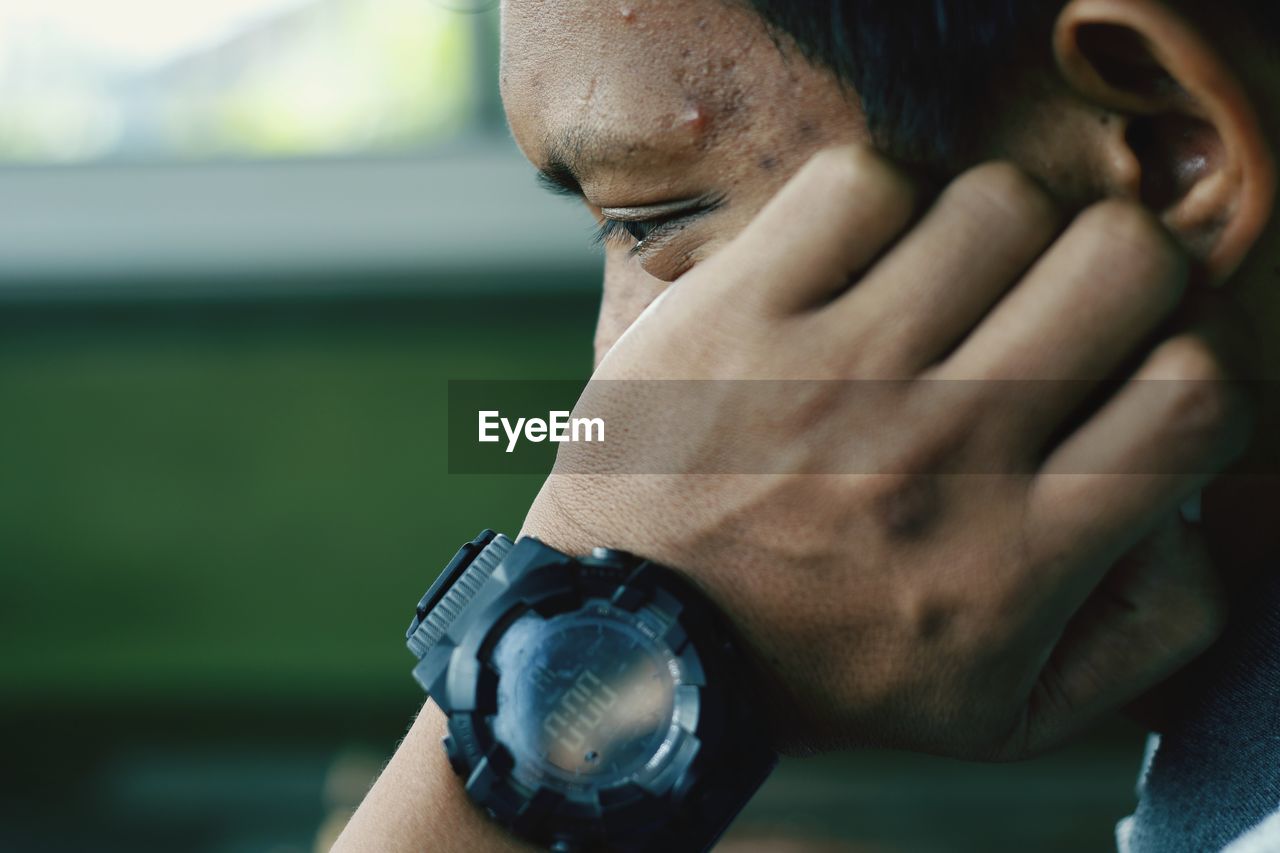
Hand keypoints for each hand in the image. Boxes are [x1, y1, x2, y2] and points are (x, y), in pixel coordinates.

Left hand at [522, 146, 1249, 758]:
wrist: (633, 646)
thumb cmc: (819, 671)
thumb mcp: (1005, 713)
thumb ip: (1148, 630)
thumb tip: (1196, 508)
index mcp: (1013, 557)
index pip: (1197, 394)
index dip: (1187, 364)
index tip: (1128, 380)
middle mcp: (935, 455)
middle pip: (1121, 262)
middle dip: (1114, 271)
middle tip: (1051, 311)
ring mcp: (830, 375)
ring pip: (1001, 205)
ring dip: (993, 236)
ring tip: (944, 291)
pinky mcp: (734, 315)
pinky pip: (863, 182)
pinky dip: (875, 204)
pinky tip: (852, 267)